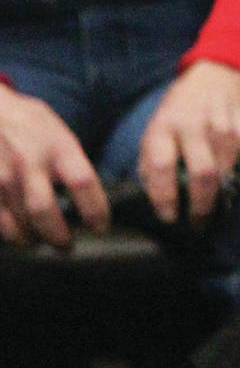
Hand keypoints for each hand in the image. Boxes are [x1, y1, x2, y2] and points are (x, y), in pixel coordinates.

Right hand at [0, 84, 106, 246]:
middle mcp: (30, 164)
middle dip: (58, 237)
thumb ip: (70, 159)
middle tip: (66, 246)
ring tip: (40, 242)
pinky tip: (18, 234)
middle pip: (46, 212)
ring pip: (18, 223)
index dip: (95, 210)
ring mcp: (3, 177)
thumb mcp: (57, 130)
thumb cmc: (27, 120)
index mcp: (58, 147)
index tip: (100, 226)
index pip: (83, 183)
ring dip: (32, 239)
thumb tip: (88, 192)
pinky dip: (10, 232)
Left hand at [136, 61, 239, 225]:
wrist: (216, 75)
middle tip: (198, 223)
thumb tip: (153, 195)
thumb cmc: (180, 109)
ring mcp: (225, 124)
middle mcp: (195, 125)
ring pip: (228, 170)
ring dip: (222, 194)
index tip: (169, 217)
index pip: (162, 166)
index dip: (165, 196)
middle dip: (201, 205)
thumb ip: (152, 159)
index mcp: (165, 126)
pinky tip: (233, 177)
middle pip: (202, 173)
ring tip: (215, 206)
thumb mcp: (156, 127)